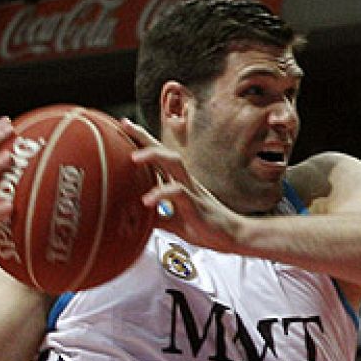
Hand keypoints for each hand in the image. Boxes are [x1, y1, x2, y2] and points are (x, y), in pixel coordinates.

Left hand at [118, 119, 247, 252]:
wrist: (235, 236)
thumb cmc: (206, 228)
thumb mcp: (175, 224)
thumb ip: (157, 218)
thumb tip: (135, 220)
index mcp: (180, 183)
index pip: (160, 157)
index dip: (143, 140)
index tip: (125, 124)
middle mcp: (186, 181)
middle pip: (165, 151)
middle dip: (145, 137)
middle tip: (125, 124)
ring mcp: (192, 190)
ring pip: (174, 164)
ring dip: (154, 156)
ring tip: (134, 157)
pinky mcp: (196, 204)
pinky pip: (178, 193)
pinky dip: (162, 194)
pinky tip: (147, 201)